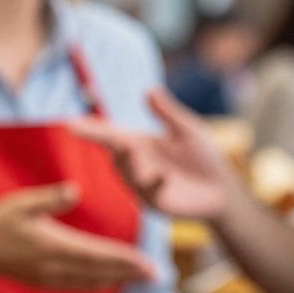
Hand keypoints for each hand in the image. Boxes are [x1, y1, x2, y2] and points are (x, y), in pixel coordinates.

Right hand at [0, 183, 156, 292]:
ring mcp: (51, 279)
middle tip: (159, 276)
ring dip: (120, 281)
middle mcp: (55, 267)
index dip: (123, 260)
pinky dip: (101, 284)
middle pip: (101, 273)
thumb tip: (75, 189)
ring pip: (93, 283)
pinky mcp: (48, 283)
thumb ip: (49, 198)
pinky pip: (81, 287)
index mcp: (52, 246)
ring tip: (144, 279)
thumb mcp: (20, 203)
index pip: (96, 255)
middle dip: (131, 274)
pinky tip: (114, 281)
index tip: (146, 263)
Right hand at [70, 89, 240, 220]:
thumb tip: (149, 90)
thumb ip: (167, 113)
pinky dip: (155, 184)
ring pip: (128, 173)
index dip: (91, 128)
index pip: (110, 134)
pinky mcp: (157, 203)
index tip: (71, 123)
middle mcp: (135, 165)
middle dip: (99, 141)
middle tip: (82, 129)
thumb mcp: (187, 130)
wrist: (222, 191)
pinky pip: (151, 193)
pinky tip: (162, 176)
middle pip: (113, 151)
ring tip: (125, 146)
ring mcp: (143, 186)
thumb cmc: (203, 158)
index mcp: (138, 144)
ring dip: (126, 161)